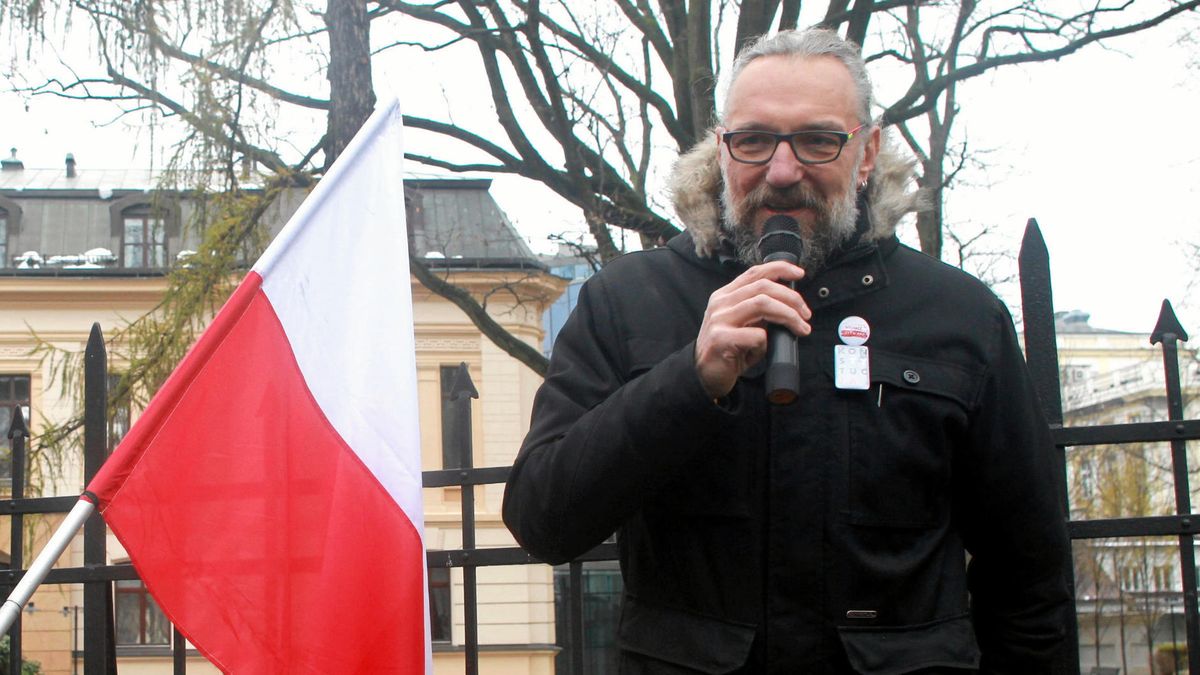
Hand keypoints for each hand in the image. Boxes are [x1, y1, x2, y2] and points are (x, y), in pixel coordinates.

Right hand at [694, 261, 810, 398]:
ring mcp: (719, 319)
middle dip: (792, 298)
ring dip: (788, 315)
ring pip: (762, 304)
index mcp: (726, 295)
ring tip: (801, 328)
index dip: (779, 269)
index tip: (799, 274)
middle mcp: (721, 303)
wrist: (704, 375)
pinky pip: (756, 335)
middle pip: (763, 287)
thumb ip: (758, 311)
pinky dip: (766, 342)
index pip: (755, 273)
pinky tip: (763, 350)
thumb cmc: (728, 350)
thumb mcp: (742, 324)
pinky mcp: (721, 338)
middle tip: (806, 314)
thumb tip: (787, 306)